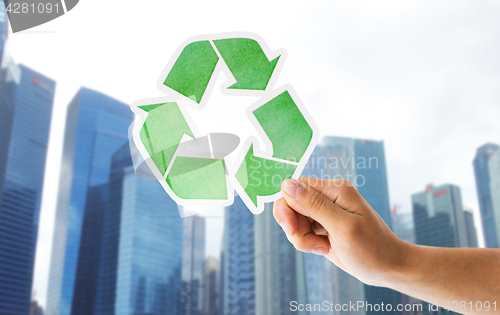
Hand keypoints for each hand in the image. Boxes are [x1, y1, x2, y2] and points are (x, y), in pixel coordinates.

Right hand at [273, 178, 410, 286]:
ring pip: (294, 219)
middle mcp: (328, 197)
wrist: (388, 268)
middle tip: (310, 244)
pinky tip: (324, 248)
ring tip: (323, 247)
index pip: (294, 187)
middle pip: (290, 204)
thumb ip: (314, 205)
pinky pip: (301, 230)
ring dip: (302, 238)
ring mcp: (324, 212)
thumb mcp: (343, 227)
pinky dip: (307, 242)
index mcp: (334, 190)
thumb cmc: (372, 248)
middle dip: (294, 227)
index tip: (293, 230)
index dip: (286, 208)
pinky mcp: (322, 226)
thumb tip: (286, 184)